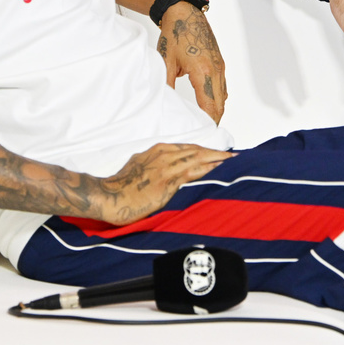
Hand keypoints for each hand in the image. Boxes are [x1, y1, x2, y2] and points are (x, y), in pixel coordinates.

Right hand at [100, 143, 233, 224]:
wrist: (110, 196)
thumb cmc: (122, 185)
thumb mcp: (139, 165)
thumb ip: (155, 163)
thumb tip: (167, 169)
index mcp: (158, 149)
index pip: (188, 148)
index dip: (205, 150)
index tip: (218, 153)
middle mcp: (164, 154)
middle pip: (197, 150)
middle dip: (217, 153)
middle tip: (233, 156)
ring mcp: (167, 166)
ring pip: (198, 158)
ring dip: (217, 159)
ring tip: (232, 161)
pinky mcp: (168, 181)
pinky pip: (193, 172)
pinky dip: (209, 169)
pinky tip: (219, 170)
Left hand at [158, 3, 227, 122]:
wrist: (184, 14)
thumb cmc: (176, 33)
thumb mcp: (166, 62)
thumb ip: (167, 85)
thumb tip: (166, 103)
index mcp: (203, 71)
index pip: (210, 105)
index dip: (209, 122)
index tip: (205, 133)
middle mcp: (216, 70)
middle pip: (220, 103)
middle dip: (214, 120)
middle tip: (206, 133)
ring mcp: (220, 66)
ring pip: (224, 95)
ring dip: (217, 109)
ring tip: (207, 123)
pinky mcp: (219, 63)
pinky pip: (223, 86)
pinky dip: (219, 98)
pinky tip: (211, 104)